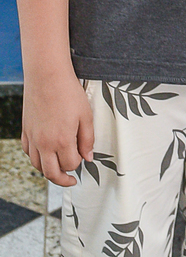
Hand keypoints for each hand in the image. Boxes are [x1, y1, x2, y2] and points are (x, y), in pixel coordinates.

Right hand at [22, 68, 93, 186]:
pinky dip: (36, 158)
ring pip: (38, 165)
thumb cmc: (68, 92)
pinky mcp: (25, 131)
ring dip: (49, 170)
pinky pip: (28, 152)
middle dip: (63, 179)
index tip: (83, 157)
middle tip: (71, 180)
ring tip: (59, 167)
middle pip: (51, 173)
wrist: (47, 76)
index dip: (79, 163)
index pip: (70, 165)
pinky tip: (45, 153)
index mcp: (62, 140)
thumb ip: (88, 139)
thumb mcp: (86, 115)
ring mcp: (33, 138)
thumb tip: (88, 157)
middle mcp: (44, 143)